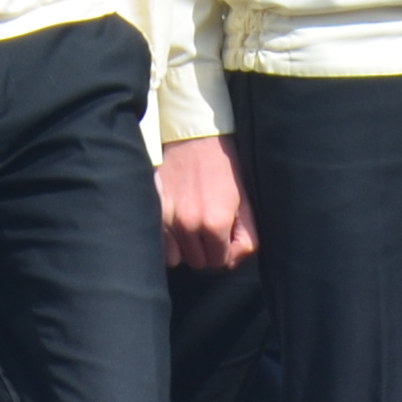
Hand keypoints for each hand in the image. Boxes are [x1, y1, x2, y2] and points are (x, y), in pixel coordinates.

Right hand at [157, 136, 255, 269]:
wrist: (196, 138)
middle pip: (199, 262)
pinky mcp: (155, 211)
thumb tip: (233, 260)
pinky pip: (161, 246)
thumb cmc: (225, 168)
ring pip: (178, 257)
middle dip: (207, 251)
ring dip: (187, 248)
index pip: (220, 262)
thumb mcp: (246, 201)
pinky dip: (169, 242)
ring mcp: (168, 219)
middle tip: (211, 229)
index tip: (226, 236)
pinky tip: (178, 226)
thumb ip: (247, 236)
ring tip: (194, 226)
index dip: (226, 251)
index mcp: (215, 224)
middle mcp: (189, 226)